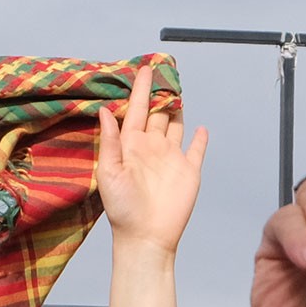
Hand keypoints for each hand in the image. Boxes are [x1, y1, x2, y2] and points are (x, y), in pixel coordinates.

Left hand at [97, 79, 206, 258]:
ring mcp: (171, 159)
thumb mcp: (109, 173)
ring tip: (177, 91)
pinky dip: (199, 138)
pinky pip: (196, 150)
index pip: (137, 110)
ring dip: (176, 110)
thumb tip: (105, 111)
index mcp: (131, 146)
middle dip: (161, 94)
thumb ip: (110, 142)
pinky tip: (200, 128)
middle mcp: (152, 148)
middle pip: (158, 114)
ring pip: (175, 126)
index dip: (141, 90)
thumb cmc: (122, 210)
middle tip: (165, 71)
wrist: (146, 238)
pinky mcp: (189, 171)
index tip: (145, 69)